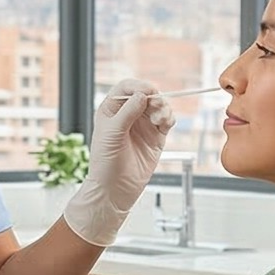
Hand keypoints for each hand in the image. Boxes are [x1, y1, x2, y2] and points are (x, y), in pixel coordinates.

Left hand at [59, 79, 177, 246]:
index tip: (148, 91)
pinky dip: (169, 118)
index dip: (138, 86)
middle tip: (157, 106)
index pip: (126, 88)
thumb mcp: (112, 133)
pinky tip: (165, 124)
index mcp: (111, 110)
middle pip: (146, 95)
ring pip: (158, 106)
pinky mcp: (156, 137)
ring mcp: (143, 125)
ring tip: (160, 119)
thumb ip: (127, 112)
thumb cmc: (105, 162)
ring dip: (163, 108)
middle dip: (154, 97)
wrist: (114, 188)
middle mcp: (127, 114)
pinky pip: (166, 120)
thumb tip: (142, 94)